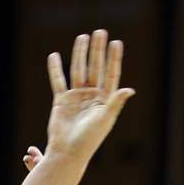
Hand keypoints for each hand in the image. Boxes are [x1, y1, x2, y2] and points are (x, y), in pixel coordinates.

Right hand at [46, 30, 134, 162]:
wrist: (67, 152)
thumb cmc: (88, 140)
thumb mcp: (104, 120)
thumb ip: (115, 103)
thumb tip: (129, 90)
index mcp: (105, 101)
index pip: (111, 75)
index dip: (113, 59)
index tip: (116, 42)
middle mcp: (91, 97)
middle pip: (95, 68)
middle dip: (97, 50)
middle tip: (100, 32)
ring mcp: (76, 98)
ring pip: (78, 70)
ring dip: (80, 54)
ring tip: (82, 36)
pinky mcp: (61, 101)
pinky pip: (58, 81)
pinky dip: (55, 69)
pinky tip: (54, 55)